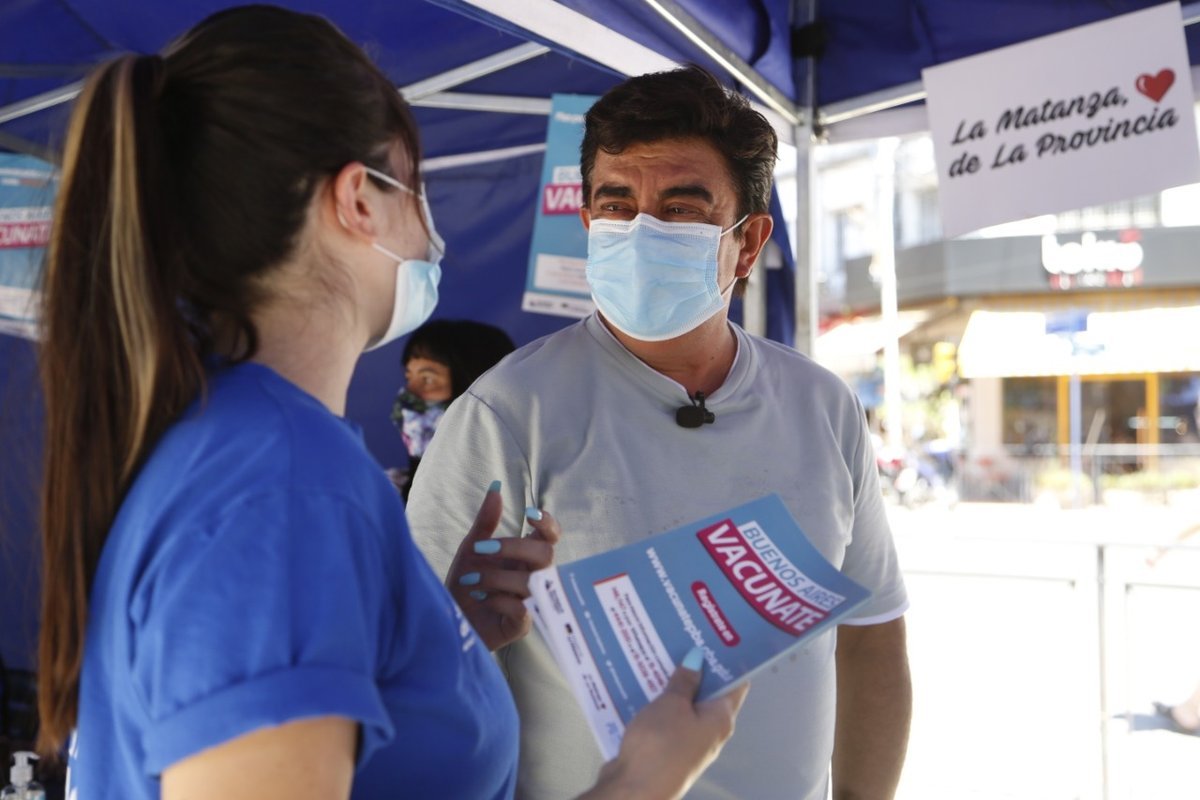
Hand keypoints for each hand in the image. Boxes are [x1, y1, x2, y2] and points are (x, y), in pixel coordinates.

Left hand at [443, 481, 558, 650]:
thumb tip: (496, 486)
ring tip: (470, 582)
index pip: (551, 536)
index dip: (548, 523)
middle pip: (546, 554)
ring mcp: (531, 601)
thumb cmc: (465, 585)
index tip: (530, 514)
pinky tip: (481, 598)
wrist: (448, 621)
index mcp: (525, 555)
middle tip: (481, 549)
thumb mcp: (471, 549)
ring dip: (496, 577)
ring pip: (532, 581)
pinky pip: (521, 608)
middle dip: (513, 547)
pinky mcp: (522, 624)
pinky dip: (498, 599)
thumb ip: (486, 522)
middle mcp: (533, 576)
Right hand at [581, 650, 749, 799]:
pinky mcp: (666, 749)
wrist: (634, 791)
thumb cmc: (660, 745)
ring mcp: (687, 742)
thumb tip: (697, 658)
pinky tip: (643, 685)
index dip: (728, 658)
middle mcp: (709, 731)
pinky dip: (658, 702)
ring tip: (659, 653)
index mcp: (720, 718)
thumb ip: (684, 680)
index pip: (735, 682)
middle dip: (695, 666)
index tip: (718, 634)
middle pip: (707, 692)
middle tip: (682, 636)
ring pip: (683, 705)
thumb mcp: (672, 705)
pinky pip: (666, 719)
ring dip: (672, 684)